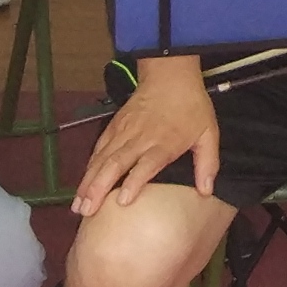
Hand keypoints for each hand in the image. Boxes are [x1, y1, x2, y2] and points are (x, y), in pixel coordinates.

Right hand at [76, 55, 222, 217]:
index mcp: (164, 143)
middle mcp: (139, 139)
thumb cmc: (191, 106)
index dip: (133, 182)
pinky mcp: (114, 126)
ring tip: (78, 204)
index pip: (145, 165)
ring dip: (88, 182)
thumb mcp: (208, 133)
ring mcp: (123, 131)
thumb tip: (206, 191)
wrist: (170, 75)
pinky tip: (82, 184)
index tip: (121, 201)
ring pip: (101, 158)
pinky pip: (98, 148)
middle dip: (98, 188)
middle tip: (86, 211)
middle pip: (115, 164)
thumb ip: (208, 163)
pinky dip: (89, 167)